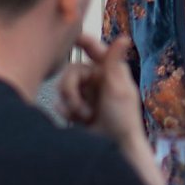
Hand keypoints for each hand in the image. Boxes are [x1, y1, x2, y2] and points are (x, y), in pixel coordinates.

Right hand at [58, 33, 145, 152]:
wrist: (114, 149)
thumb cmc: (123, 119)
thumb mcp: (118, 89)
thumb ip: (114, 63)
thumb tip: (124, 37)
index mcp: (109, 70)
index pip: (94, 49)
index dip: (82, 40)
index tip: (70, 36)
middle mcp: (96, 79)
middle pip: (72, 71)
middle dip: (72, 89)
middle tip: (82, 108)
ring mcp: (86, 93)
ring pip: (63, 86)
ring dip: (71, 102)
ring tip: (84, 116)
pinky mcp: (76, 108)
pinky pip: (61, 102)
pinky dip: (67, 111)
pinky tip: (77, 120)